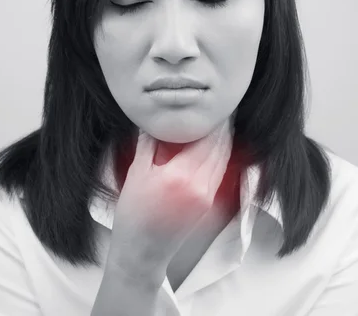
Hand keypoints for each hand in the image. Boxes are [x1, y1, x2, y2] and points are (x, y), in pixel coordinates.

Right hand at [107, 119, 233, 277]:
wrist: (142, 252)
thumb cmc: (133, 215)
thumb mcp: (136, 173)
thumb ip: (148, 143)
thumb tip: (153, 120)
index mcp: (180, 175)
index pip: (206, 138)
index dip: (213, 120)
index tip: (213, 105)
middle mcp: (199, 186)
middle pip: (221, 147)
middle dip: (223, 126)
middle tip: (221, 109)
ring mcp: (208, 196)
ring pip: (224, 160)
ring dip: (224, 140)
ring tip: (220, 124)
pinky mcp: (210, 204)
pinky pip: (220, 173)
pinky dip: (220, 157)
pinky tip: (213, 148)